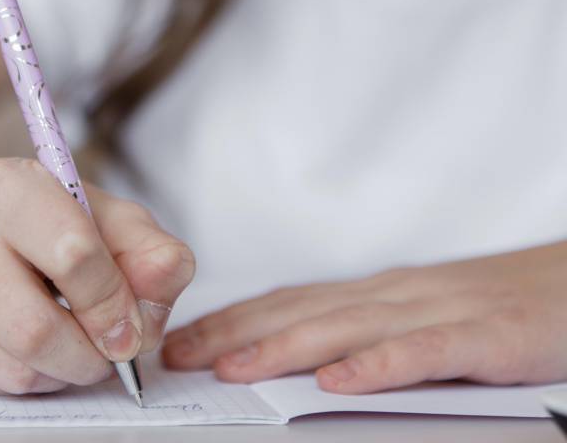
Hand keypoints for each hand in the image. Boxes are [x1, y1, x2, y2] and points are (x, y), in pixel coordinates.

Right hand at [0, 158, 194, 394]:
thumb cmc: (50, 226)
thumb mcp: (109, 221)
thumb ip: (151, 249)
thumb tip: (165, 277)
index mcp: (5, 187)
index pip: (72, 253)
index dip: (114, 302)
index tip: (130, 323)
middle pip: (33, 329)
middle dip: (88, 356)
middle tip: (108, 351)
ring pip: (11, 369)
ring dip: (61, 373)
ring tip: (71, 344)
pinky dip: (28, 380)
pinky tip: (32, 348)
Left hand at [162, 242, 566, 393]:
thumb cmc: (497, 308)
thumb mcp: (420, 315)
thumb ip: (367, 332)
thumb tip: (304, 362)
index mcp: (377, 293)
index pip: (290, 303)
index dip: (232, 320)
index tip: (182, 341)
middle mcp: (395, 295)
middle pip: (302, 312)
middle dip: (235, 333)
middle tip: (179, 355)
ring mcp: (439, 311)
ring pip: (348, 327)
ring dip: (284, 347)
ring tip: (233, 367)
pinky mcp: (486, 336)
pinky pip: (425, 352)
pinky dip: (379, 365)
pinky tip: (338, 383)